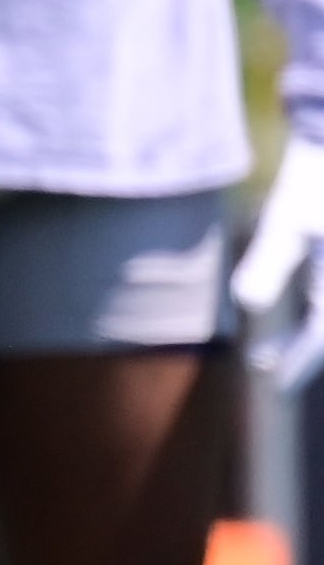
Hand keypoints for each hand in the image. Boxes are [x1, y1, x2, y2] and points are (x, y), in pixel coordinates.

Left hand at [235, 135, 323, 387]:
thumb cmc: (313, 183)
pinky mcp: (323, 247)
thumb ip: (268, 265)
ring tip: (277, 346)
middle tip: (267, 363)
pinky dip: (316, 306)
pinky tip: (302, 305)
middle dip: (305, 350)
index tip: (272, 381)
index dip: (299, 362)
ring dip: (313, 331)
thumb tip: (248, 306)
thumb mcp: (284, 222)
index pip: (322, 337)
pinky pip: (322, 294)